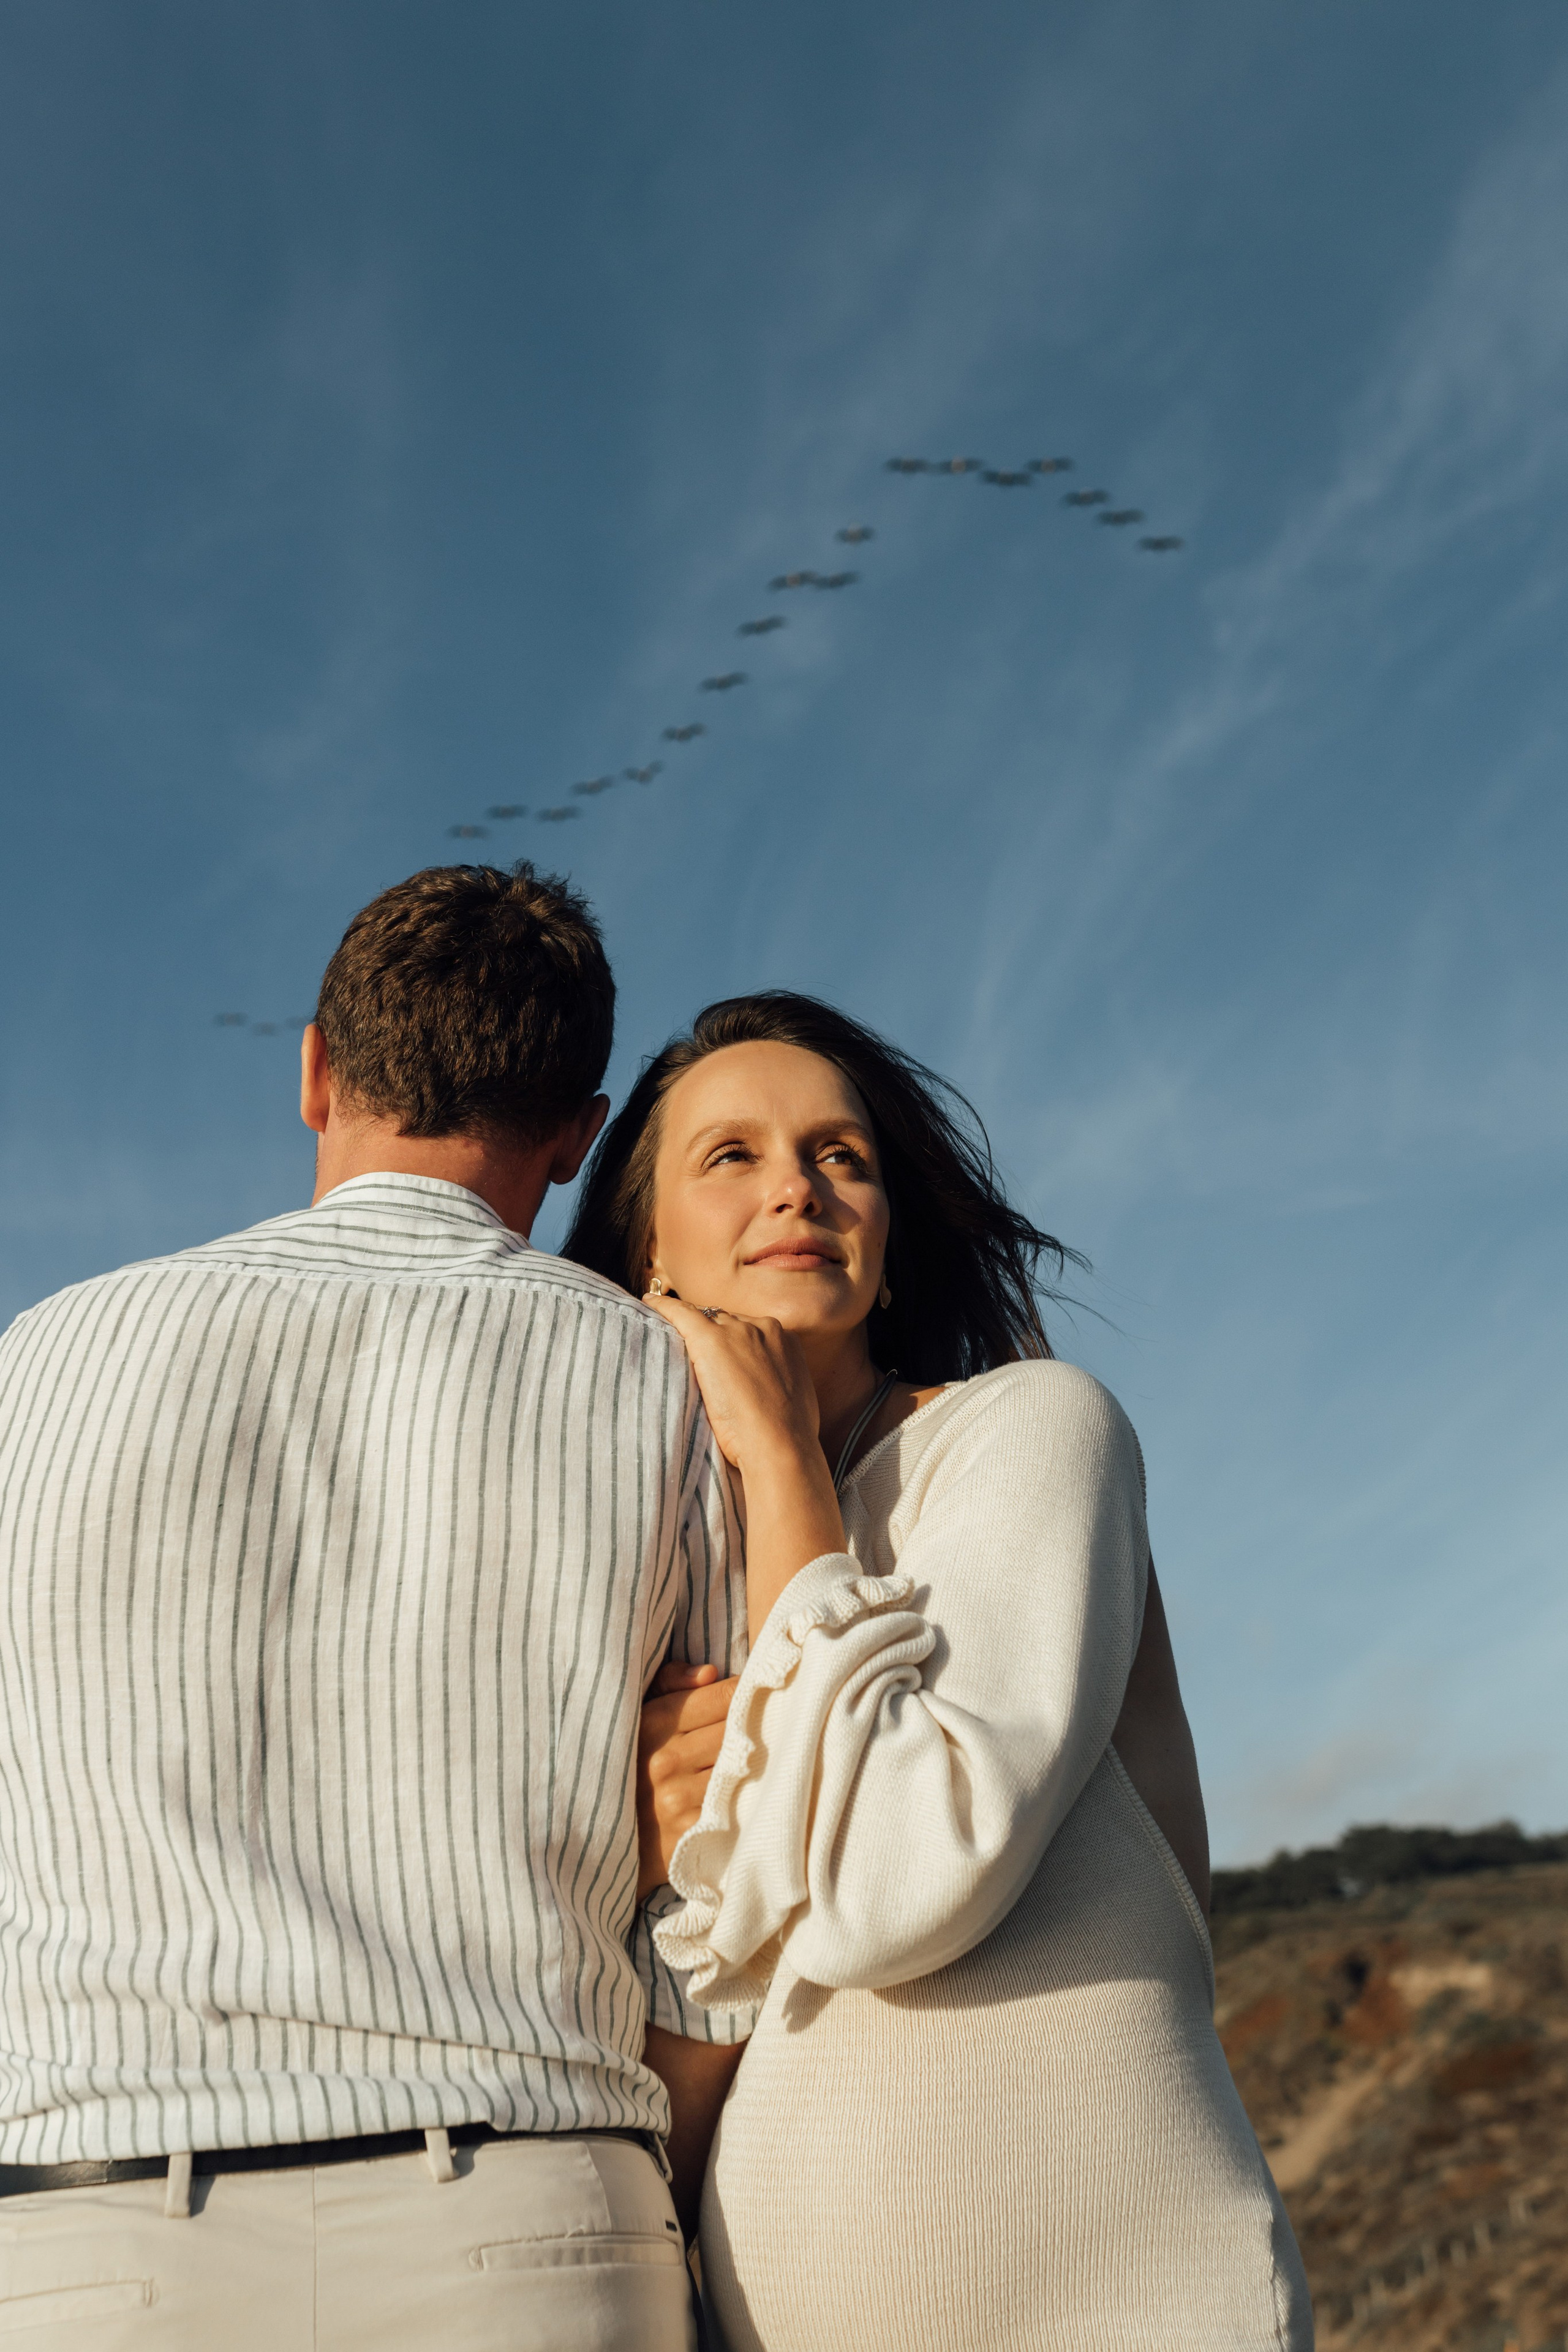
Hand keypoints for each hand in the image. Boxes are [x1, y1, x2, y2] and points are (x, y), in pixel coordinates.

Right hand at [636, 1660, 738, 1900]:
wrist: (614, 1838)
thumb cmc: (634, 1763)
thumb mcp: (640, 1713)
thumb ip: (670, 1682)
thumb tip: (709, 1673)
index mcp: (653, 1721)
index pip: (724, 1695)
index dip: (745, 1692)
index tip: (756, 1693)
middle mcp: (666, 1760)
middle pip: (738, 1728)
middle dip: (755, 1723)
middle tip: (766, 1722)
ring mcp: (679, 1798)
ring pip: (742, 1763)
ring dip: (755, 1759)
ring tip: (755, 1755)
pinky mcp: (694, 1830)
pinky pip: (739, 1800)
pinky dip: (749, 1792)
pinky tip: (749, 1788)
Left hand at [642, 1295, 820, 1480]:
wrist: (779, 1444)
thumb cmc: (787, 1435)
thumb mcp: (794, 1398)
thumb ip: (776, 1381)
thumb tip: (766, 1390)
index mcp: (783, 1339)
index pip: (749, 1329)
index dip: (733, 1341)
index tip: (721, 1353)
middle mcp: (762, 1327)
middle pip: (726, 1320)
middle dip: (712, 1333)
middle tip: (694, 1350)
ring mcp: (736, 1332)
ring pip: (704, 1318)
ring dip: (689, 1325)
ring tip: (665, 1325)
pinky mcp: (710, 1340)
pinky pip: (681, 1313)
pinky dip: (664, 1307)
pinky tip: (649, 1304)